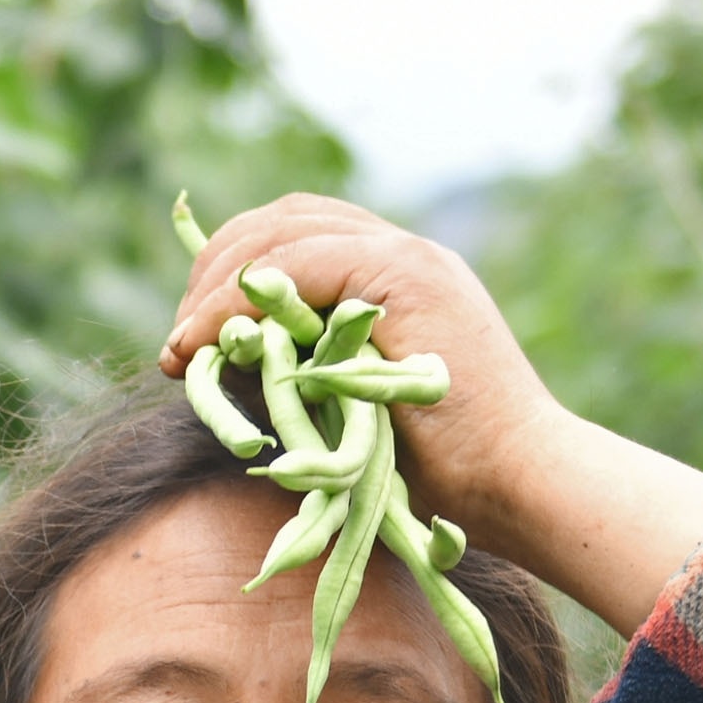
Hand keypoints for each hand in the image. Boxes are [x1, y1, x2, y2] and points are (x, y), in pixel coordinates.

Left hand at [161, 193, 702, 637]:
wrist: (522, 484)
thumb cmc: (453, 475)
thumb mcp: (358, 410)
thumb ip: (312, 371)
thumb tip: (235, 362)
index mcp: (398, 278)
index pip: (298, 234)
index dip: (233, 270)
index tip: (190, 334)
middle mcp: (404, 252)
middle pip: (283, 218)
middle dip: (213, 270)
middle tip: (179, 339)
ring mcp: (409, 257)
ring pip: (283, 230)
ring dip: (217, 282)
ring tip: (183, 342)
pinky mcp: (406, 276)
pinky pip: (296, 263)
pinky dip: (239, 296)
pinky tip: (206, 339)